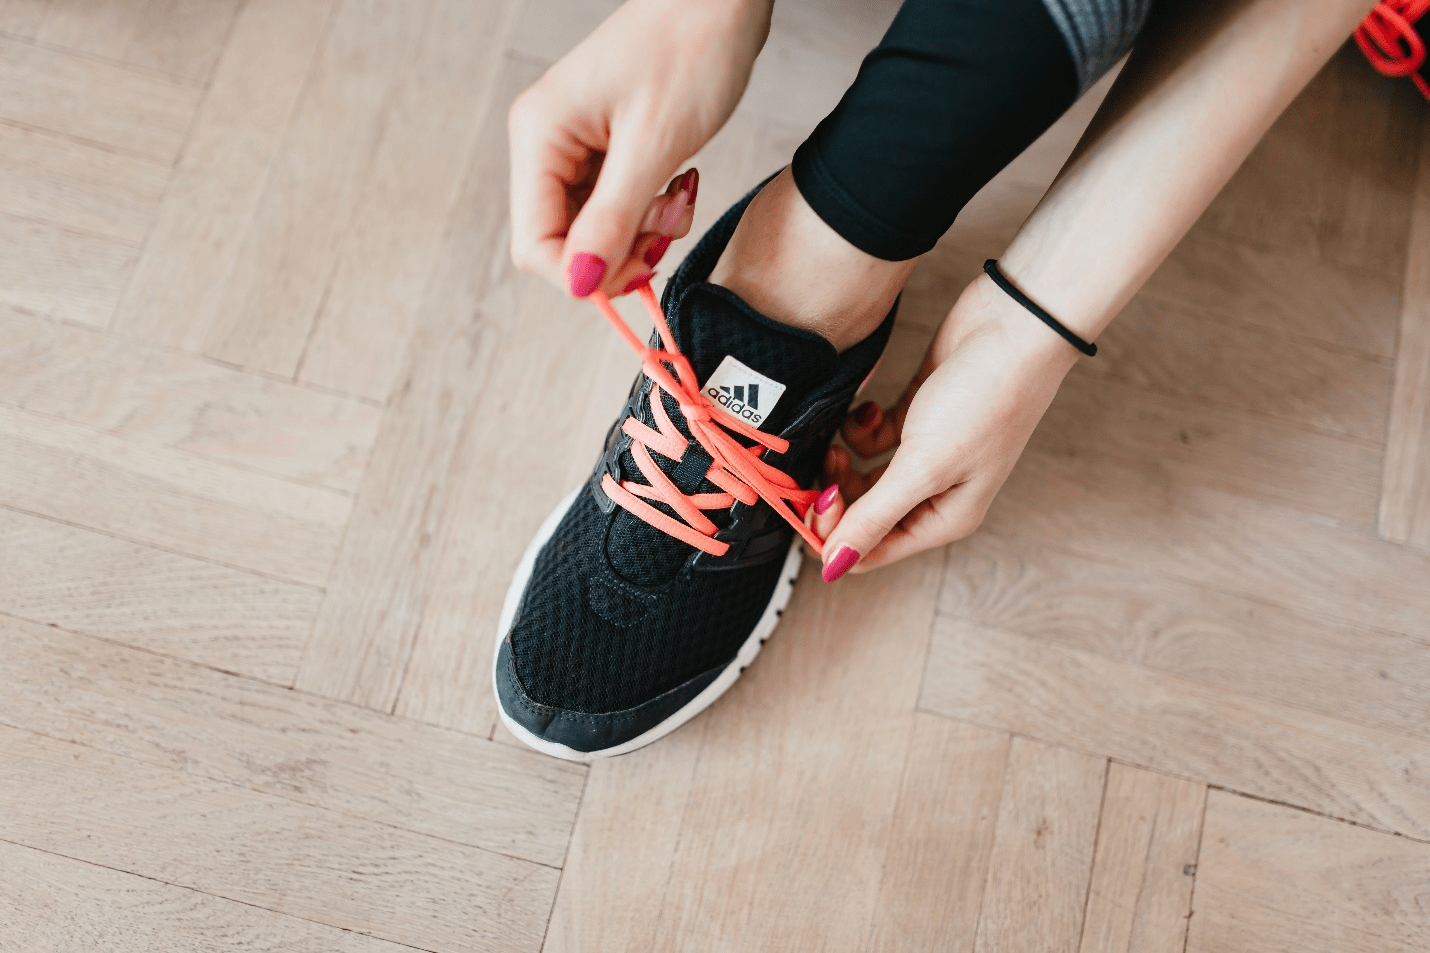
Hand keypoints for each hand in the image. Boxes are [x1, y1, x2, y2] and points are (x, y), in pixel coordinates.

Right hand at [508, 0, 771, 296]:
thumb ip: (613, 220)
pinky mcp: (603, 150)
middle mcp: (544, 143)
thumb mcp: (654, 146)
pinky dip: (651, 211)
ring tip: (682, 193)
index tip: (641, 266)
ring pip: (595, 230)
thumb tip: (581, 284)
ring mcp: (573, 147)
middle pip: (563, 242)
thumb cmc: (689, 49)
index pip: (534, 244)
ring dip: (643, 230)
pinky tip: (678, 182)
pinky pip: (616, 208)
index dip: (584, 273)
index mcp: (539, 136)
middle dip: (622, 249)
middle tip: (670, 222)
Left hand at [810, 274, 1079, 577]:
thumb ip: (875, 517)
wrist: (1015, 326)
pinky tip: (869, 409)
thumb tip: (835, 566)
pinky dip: (860, 428)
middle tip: (824, 465)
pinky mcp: (915, 417)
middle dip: (835, 496)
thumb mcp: (924, 468)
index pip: (871, 551)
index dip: (834, 535)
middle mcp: (935, 493)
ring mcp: (925, 454)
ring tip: (841, 440)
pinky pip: (872, 440)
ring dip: (843, 462)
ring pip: (862, 478)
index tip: (812, 502)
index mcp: (944, 518)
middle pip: (863, 516)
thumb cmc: (986, 399)